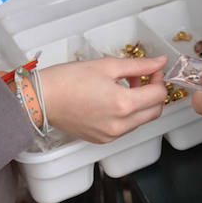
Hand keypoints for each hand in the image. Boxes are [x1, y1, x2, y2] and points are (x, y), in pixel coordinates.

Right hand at [41, 56, 168, 142]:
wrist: (42, 99)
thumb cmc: (69, 79)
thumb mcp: (108, 65)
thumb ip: (138, 65)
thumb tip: (159, 62)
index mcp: (123, 104)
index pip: (158, 95)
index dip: (159, 79)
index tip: (153, 69)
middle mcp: (120, 125)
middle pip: (154, 111)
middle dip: (154, 93)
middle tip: (143, 77)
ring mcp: (111, 135)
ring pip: (140, 121)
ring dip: (140, 104)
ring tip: (124, 86)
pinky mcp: (102, 140)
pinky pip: (125, 128)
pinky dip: (126, 115)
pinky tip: (113, 100)